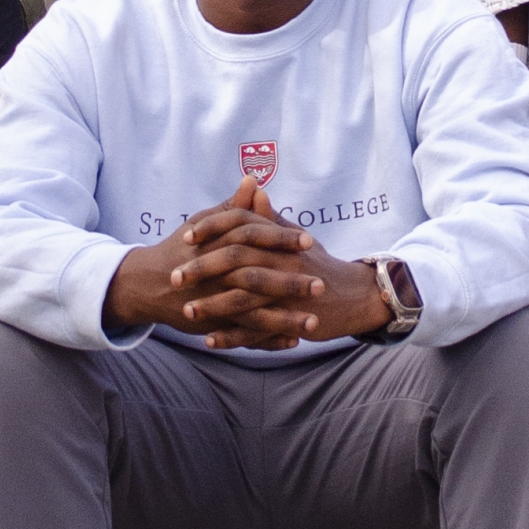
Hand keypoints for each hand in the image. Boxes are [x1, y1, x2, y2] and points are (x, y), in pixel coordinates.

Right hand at [101, 180, 312, 338]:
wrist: (150, 283)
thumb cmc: (182, 248)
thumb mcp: (204, 223)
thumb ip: (233, 207)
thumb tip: (253, 180)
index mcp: (216, 244)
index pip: (252, 237)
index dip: (280, 238)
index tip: (308, 240)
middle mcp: (215, 274)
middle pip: (256, 278)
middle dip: (289, 283)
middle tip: (321, 284)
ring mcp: (214, 302)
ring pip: (252, 313)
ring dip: (284, 319)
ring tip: (314, 322)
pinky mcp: (213, 324)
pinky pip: (243, 335)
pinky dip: (267, 341)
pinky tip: (292, 342)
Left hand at [172, 180, 392, 349]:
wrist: (355, 295)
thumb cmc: (318, 263)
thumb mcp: (295, 235)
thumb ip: (269, 217)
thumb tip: (253, 188)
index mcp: (279, 239)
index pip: (240, 225)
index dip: (212, 228)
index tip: (186, 236)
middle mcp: (282, 262)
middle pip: (235, 261)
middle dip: (201, 270)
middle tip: (174, 278)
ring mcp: (287, 294)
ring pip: (243, 298)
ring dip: (212, 306)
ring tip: (186, 311)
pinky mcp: (291, 321)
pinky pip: (256, 331)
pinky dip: (232, 337)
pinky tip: (209, 339)